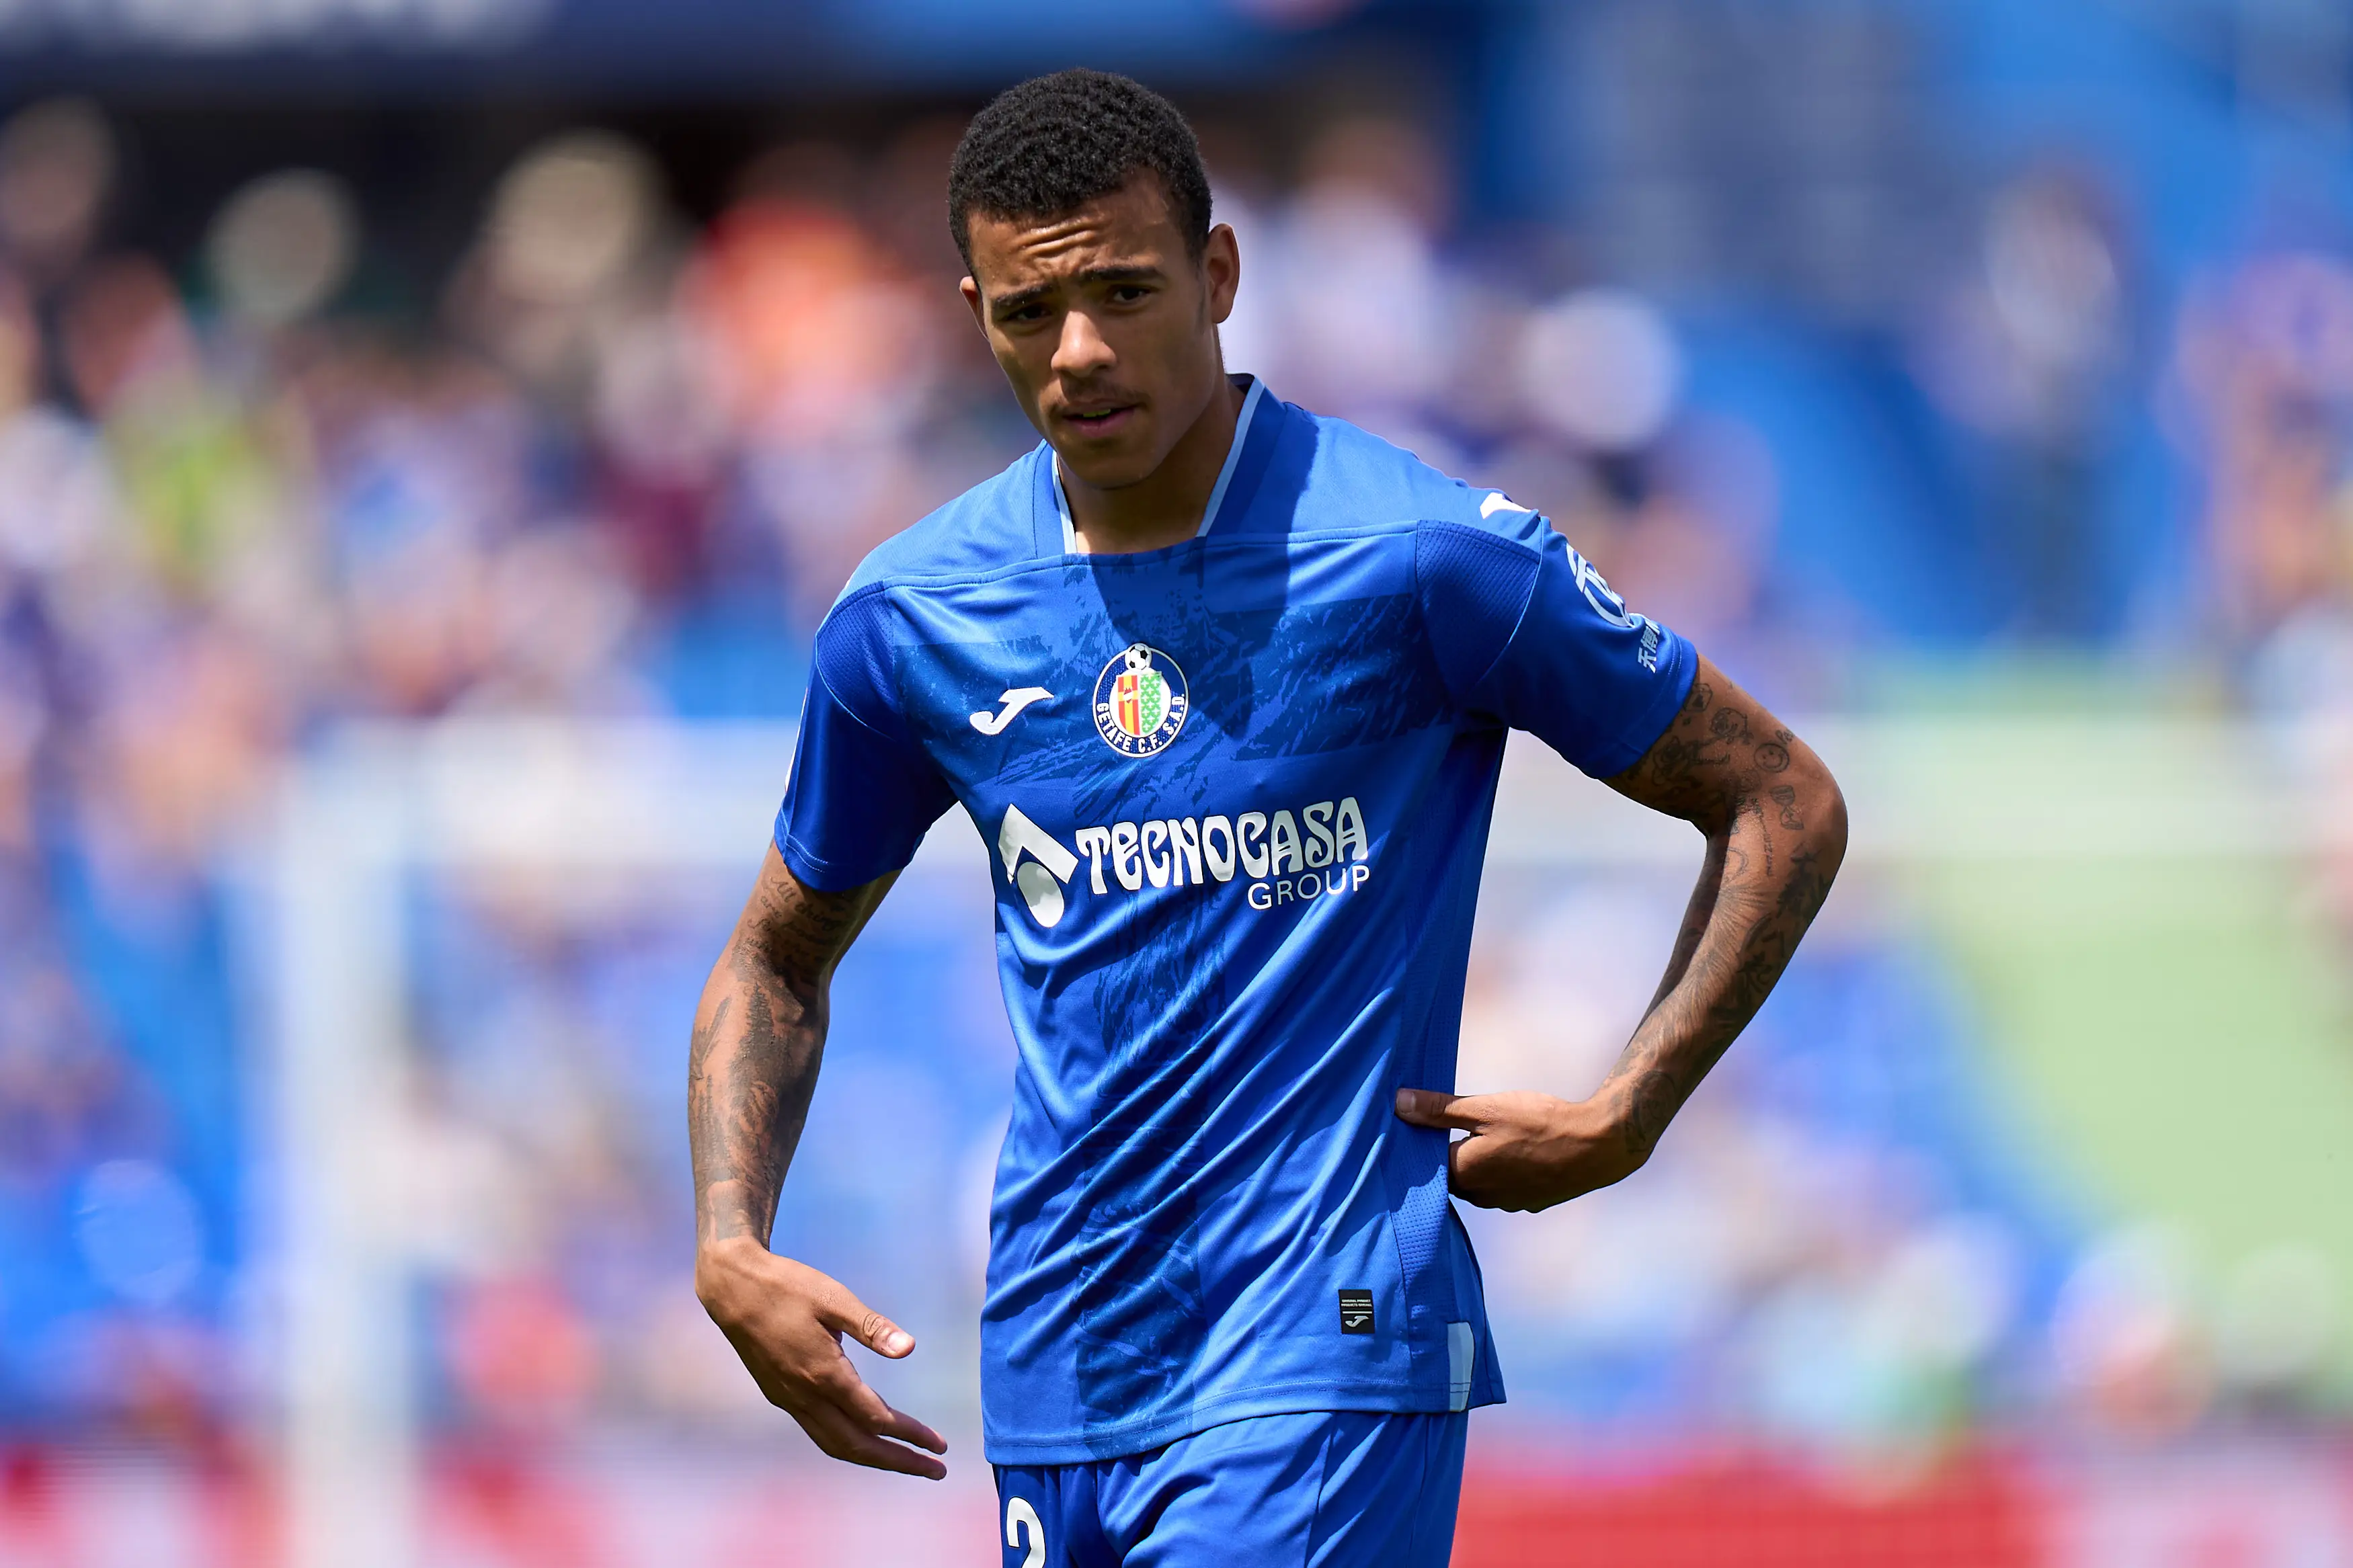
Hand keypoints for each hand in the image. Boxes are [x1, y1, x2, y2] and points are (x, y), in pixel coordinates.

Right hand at [695, 1238, 947, 1478]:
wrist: (731, 1288)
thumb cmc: (786, 1286)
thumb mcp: (833, 1298)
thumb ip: (872, 1327)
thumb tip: (910, 1349)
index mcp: (824, 1374)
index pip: (875, 1418)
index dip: (910, 1434)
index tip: (939, 1444)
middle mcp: (805, 1396)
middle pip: (858, 1445)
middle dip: (899, 1461)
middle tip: (936, 1469)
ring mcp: (788, 1399)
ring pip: (835, 1444)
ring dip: (874, 1458)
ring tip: (907, 1462)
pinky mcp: (779, 1394)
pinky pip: (818, 1432)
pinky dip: (847, 1443)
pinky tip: (864, 1438)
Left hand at [1393, 1089, 1645, 1211]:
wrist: (1598, 1146)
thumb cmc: (1540, 1122)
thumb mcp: (1485, 1107)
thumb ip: (1439, 1109)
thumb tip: (1397, 1103)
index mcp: (1464, 1174)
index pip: (1426, 1166)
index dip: (1422, 1146)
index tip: (1422, 1126)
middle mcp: (1482, 1197)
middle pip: (1452, 1177)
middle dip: (1449, 1155)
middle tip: (1452, 1126)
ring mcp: (1508, 1204)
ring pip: (1479, 1183)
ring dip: (1478, 1164)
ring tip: (1488, 1135)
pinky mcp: (1531, 1203)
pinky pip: (1504, 1187)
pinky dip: (1504, 1171)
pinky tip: (1516, 1149)